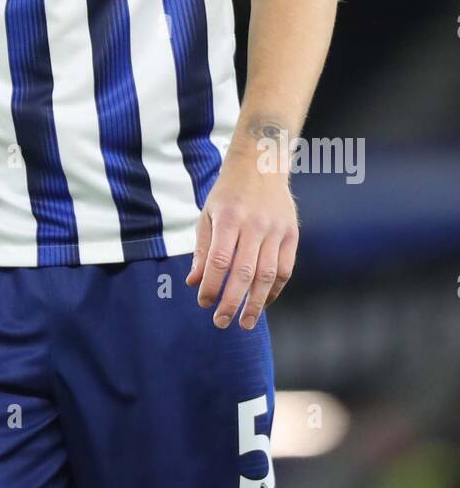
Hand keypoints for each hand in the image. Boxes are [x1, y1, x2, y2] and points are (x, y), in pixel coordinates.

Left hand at [185, 153, 298, 329]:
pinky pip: (285, 269)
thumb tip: (194, 282)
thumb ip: (203, 250)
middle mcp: (255, 224)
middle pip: (244, 272)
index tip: (203, 303)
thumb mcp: (208, 214)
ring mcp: (276, 229)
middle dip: (232, 302)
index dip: (211, 286)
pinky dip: (275, 290)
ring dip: (256, 303)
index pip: (220, 260)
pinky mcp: (292, 234)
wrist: (261, 165)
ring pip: (268, 275)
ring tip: (245, 322)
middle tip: (221, 322)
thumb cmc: (228, 193)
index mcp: (229, 218)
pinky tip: (263, 303)